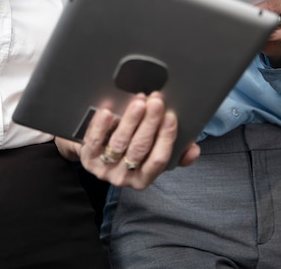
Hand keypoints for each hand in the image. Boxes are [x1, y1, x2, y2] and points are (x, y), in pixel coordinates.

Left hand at [56, 92, 199, 189]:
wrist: (91, 150)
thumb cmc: (129, 148)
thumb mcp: (150, 154)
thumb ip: (174, 152)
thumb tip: (194, 150)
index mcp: (143, 178)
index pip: (159, 160)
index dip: (166, 138)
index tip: (171, 116)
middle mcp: (124, 177)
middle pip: (139, 148)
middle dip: (150, 123)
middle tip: (156, 101)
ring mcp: (104, 169)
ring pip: (120, 143)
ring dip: (131, 120)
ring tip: (138, 102)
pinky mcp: (87, 158)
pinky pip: (94, 141)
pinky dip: (101, 126)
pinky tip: (108, 111)